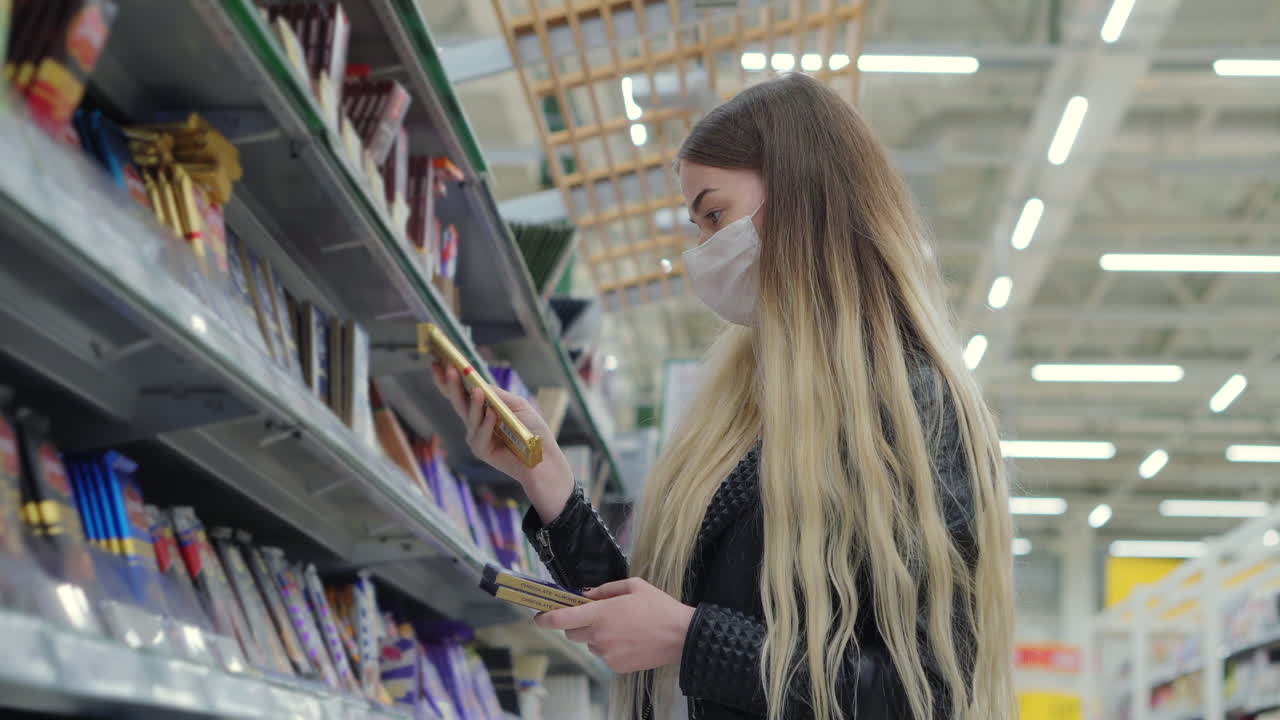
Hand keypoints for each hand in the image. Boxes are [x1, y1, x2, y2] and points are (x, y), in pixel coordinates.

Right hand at [430, 362, 573, 520]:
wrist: (543, 457)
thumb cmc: (532, 429)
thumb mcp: (516, 405)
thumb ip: (497, 395)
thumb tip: (477, 382)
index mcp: (482, 408)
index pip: (461, 391)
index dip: (448, 378)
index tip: (438, 361)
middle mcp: (475, 421)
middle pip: (458, 401)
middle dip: (452, 384)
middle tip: (450, 369)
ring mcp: (476, 436)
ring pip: (470, 417)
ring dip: (473, 403)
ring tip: (477, 391)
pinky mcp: (481, 450)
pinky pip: (481, 435)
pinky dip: (487, 425)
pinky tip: (492, 415)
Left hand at [534, 578, 695, 673]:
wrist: (680, 637)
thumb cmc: (658, 607)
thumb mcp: (633, 586)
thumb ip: (604, 589)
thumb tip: (585, 595)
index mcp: (601, 613)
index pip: (562, 618)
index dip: (545, 618)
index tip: (538, 617)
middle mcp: (599, 635)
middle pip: (571, 633)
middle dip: (577, 624)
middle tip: (596, 615)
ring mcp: (607, 653)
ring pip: (589, 644)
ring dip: (596, 636)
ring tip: (621, 628)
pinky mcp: (615, 666)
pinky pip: (603, 655)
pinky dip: (609, 647)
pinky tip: (628, 640)